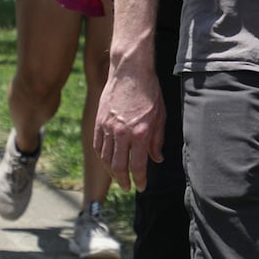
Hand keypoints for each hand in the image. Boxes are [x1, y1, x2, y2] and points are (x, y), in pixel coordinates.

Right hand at [93, 62, 164, 191]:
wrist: (130, 70)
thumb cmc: (149, 91)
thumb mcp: (161, 116)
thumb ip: (158, 140)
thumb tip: (157, 158)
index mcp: (140, 133)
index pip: (138, 166)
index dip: (140, 180)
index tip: (141, 186)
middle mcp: (122, 133)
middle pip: (118, 167)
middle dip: (123, 181)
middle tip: (127, 187)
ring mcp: (108, 127)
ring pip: (105, 158)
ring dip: (111, 172)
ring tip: (117, 178)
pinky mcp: (99, 121)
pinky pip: (98, 146)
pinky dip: (102, 158)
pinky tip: (107, 162)